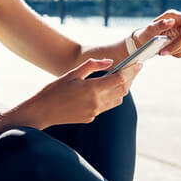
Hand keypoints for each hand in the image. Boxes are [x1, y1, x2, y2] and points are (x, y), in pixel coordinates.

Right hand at [20, 57, 143, 128]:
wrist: (41, 112)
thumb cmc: (54, 90)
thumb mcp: (72, 73)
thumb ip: (93, 66)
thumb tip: (109, 62)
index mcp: (92, 89)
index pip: (120, 79)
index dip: (131, 71)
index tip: (139, 64)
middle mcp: (96, 102)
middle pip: (122, 90)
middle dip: (130, 79)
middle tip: (133, 70)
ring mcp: (94, 112)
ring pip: (117, 100)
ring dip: (121, 90)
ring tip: (120, 79)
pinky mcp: (90, 118)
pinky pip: (105, 107)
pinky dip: (109, 98)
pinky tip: (103, 91)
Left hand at [133, 10, 180, 57]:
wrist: (148, 42)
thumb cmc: (148, 33)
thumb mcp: (150, 29)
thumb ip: (159, 25)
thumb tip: (170, 21)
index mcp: (174, 16)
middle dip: (176, 45)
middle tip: (162, 53)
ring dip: (175, 51)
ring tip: (162, 51)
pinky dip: (178, 54)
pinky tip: (169, 52)